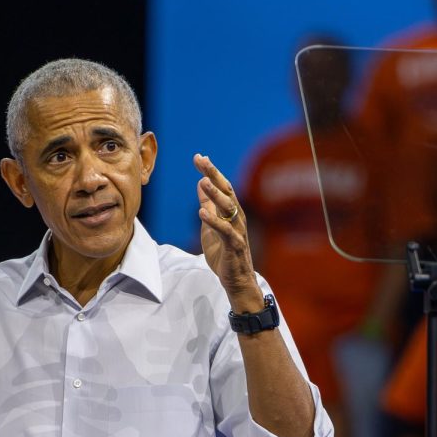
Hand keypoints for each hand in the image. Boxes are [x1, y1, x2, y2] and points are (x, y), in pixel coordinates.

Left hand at [195, 154, 261, 309]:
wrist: (235, 279)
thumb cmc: (223, 252)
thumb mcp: (210, 225)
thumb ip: (207, 206)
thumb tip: (200, 184)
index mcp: (230, 211)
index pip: (222, 186)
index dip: (211, 171)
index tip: (199, 157)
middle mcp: (236, 217)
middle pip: (227, 191)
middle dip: (214, 175)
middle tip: (202, 160)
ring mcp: (237, 230)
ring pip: (228, 208)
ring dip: (215, 194)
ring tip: (202, 182)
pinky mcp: (234, 245)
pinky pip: (225, 231)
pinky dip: (214, 221)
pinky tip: (201, 213)